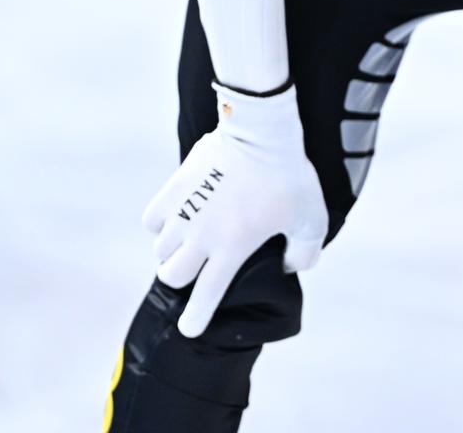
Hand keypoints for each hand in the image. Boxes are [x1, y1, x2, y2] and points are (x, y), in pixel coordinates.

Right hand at [140, 82, 327, 336]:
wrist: (261, 132)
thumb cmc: (288, 175)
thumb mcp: (310, 218)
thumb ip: (304, 250)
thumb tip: (291, 267)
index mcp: (232, 248)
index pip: (207, 294)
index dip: (197, 317)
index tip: (190, 329)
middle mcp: (201, 236)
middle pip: (173, 275)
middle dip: (183, 278)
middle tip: (196, 269)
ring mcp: (183, 212)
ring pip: (161, 248)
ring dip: (172, 251)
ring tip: (189, 242)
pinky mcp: (173, 188)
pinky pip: (152, 219)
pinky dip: (160, 224)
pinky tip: (176, 218)